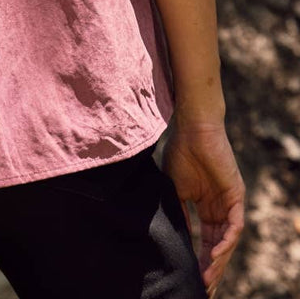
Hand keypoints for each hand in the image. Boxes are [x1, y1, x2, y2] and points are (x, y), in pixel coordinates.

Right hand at [160, 116, 244, 297]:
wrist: (192, 128)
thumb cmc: (182, 152)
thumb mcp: (174, 189)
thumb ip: (178, 212)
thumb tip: (175, 239)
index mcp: (206, 207)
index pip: (207, 241)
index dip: (200, 261)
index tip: (191, 279)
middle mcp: (220, 208)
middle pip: (219, 247)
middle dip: (211, 269)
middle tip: (202, 289)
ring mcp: (230, 203)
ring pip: (228, 241)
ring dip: (218, 261)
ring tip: (206, 278)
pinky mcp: (237, 196)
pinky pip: (234, 226)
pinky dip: (225, 242)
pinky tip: (214, 255)